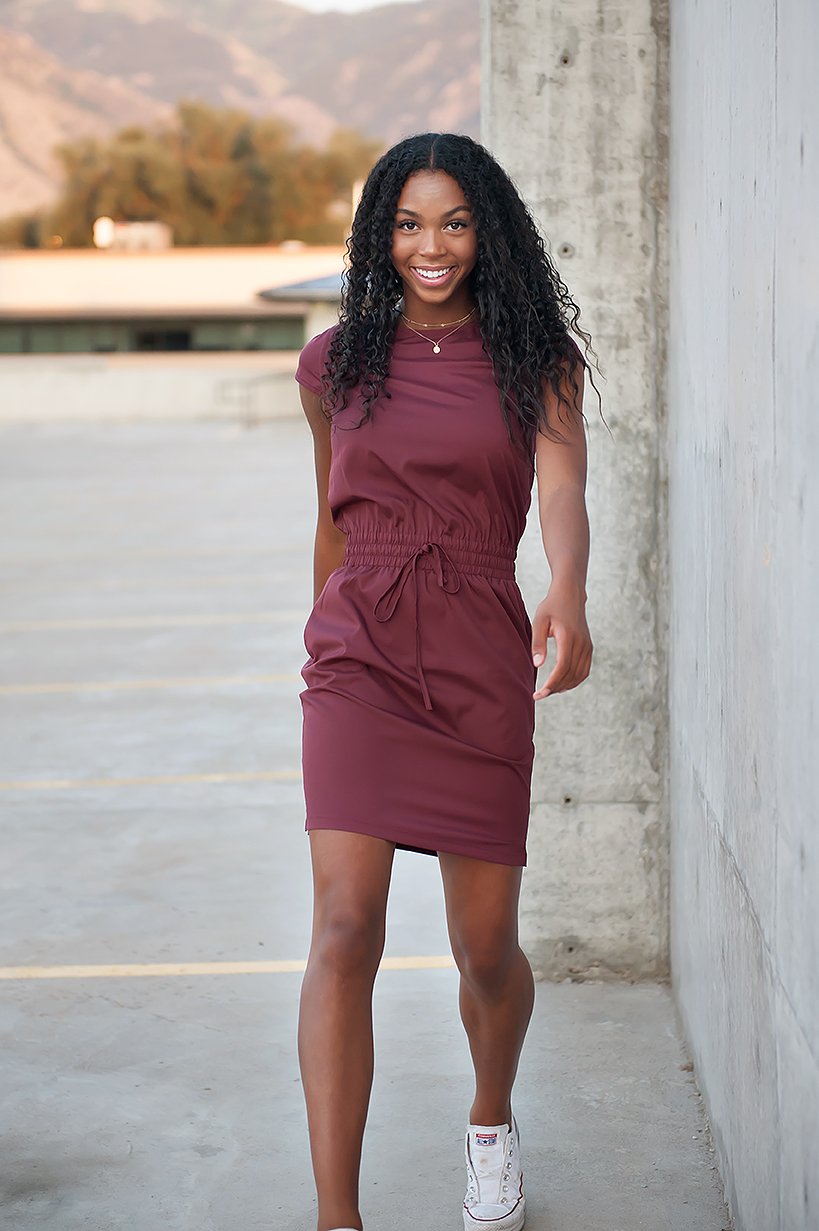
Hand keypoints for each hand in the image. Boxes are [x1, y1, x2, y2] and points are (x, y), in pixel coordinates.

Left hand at [531, 582, 592, 700]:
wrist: (570, 594)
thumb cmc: (551, 607)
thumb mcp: (539, 621)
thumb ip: (538, 643)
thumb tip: (537, 665)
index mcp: (568, 637)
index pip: (563, 667)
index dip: (552, 683)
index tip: (539, 693)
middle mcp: (581, 643)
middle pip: (570, 674)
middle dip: (555, 688)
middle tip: (539, 695)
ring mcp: (587, 646)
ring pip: (579, 675)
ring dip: (565, 686)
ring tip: (549, 691)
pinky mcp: (589, 647)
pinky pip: (584, 670)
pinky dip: (574, 680)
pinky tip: (562, 684)